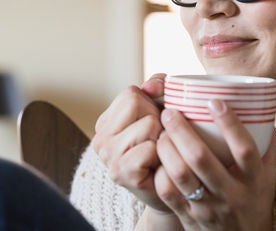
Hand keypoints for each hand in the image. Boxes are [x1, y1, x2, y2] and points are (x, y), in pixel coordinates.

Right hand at [93, 73, 169, 210]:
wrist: (174, 190)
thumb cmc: (167, 149)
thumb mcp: (161, 110)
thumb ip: (157, 87)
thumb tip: (151, 86)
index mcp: (106, 122)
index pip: (131, 93)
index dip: (151, 105)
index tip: (153, 126)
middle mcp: (100, 138)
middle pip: (136, 102)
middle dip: (156, 119)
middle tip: (157, 141)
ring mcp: (108, 156)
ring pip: (148, 123)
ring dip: (162, 138)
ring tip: (159, 154)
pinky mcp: (121, 172)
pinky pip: (150, 147)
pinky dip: (161, 155)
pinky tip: (157, 166)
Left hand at [154, 99, 275, 229]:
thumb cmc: (255, 202)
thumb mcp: (268, 178)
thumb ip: (266, 146)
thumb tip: (264, 111)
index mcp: (254, 180)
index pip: (244, 149)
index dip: (230, 123)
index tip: (215, 101)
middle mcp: (231, 193)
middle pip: (201, 159)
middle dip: (182, 131)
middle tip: (170, 111)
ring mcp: (208, 207)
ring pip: (181, 174)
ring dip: (167, 149)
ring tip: (161, 132)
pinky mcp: (189, 217)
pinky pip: (168, 193)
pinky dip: (160, 172)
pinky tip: (157, 157)